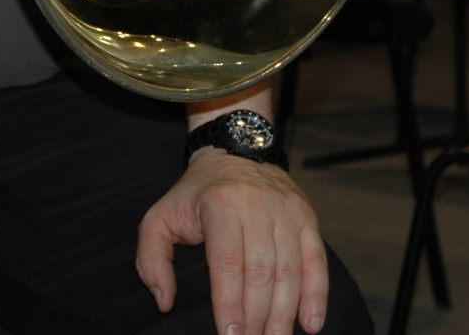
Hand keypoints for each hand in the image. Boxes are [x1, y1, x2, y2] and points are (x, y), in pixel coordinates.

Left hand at [136, 149, 328, 334]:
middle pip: (262, 272)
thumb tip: (164, 301)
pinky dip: (316, 295)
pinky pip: (317, 260)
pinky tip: (310, 324)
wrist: (235, 151)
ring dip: (285, 314)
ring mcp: (287, 210)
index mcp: (221, 204)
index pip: (228, 263)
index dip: (230, 304)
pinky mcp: (307, 216)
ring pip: (291, 270)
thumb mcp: (160, 217)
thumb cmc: (196, 194)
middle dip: (258, 317)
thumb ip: (152, 259)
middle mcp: (258, 205)